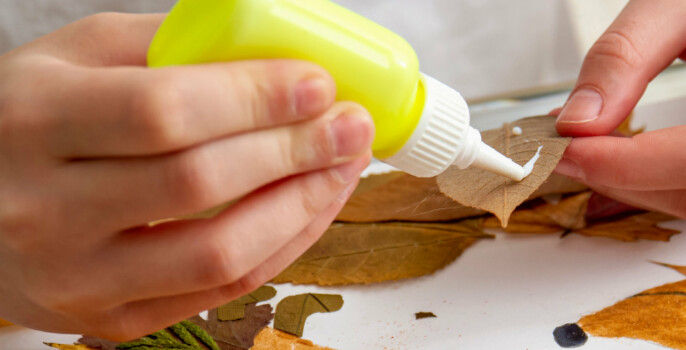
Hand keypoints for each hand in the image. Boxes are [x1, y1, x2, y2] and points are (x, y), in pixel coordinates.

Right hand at [0, 13, 372, 338]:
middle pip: (199, 183)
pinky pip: (220, 289)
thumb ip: (167, 46)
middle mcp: (45, 208)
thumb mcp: (75, 57)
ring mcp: (75, 276)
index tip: (317, 83)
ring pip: (219, 251)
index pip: (163, 112)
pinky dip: (283, 246)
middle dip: (295, 149)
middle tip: (349, 124)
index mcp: (34, 121)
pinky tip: (312, 206)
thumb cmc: (27, 120)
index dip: (254, 98)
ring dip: (302, 206)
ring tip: (342, 166)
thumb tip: (276, 48)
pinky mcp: (106, 319)